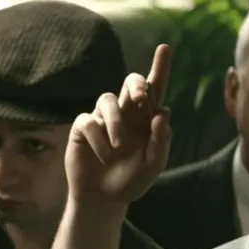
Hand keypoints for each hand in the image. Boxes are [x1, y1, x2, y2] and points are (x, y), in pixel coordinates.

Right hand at [65, 45, 172, 210]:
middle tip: (140, 98)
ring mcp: (103, 118)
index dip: (160, 68)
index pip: (155, 89)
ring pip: (107, 99)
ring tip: (119, 147)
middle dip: (135, 84)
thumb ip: (162, 141)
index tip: (165, 48)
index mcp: (147, 119)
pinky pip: (88, 121)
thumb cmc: (131, 181)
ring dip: (115, 123)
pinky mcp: (82, 127)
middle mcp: (126, 113)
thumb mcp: (154, 165)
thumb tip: (163, 112)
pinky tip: (104, 156)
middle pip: (130, 82)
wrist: (104, 199)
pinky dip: (98, 139)